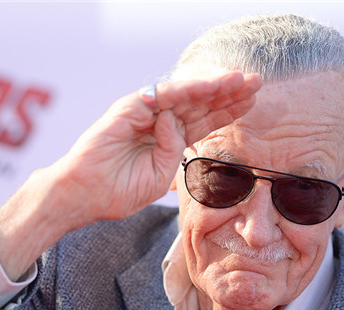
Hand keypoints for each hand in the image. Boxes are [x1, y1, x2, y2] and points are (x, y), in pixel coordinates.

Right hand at [59, 71, 261, 220]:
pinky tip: (209, 86)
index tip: (253, 101)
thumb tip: (177, 123)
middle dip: (229, 93)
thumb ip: (175, 151)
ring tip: (239, 80)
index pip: (205, 120)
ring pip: (186, 95)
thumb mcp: (161, 177)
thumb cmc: (120, 190)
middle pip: (201, 103)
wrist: (87, 195)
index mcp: (170, 140)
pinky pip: (163, 96)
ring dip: (213, 86)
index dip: (228, 110)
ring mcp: (145, 114)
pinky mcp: (130, 109)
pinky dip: (186, 90)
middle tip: (256, 82)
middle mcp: (160, 123)